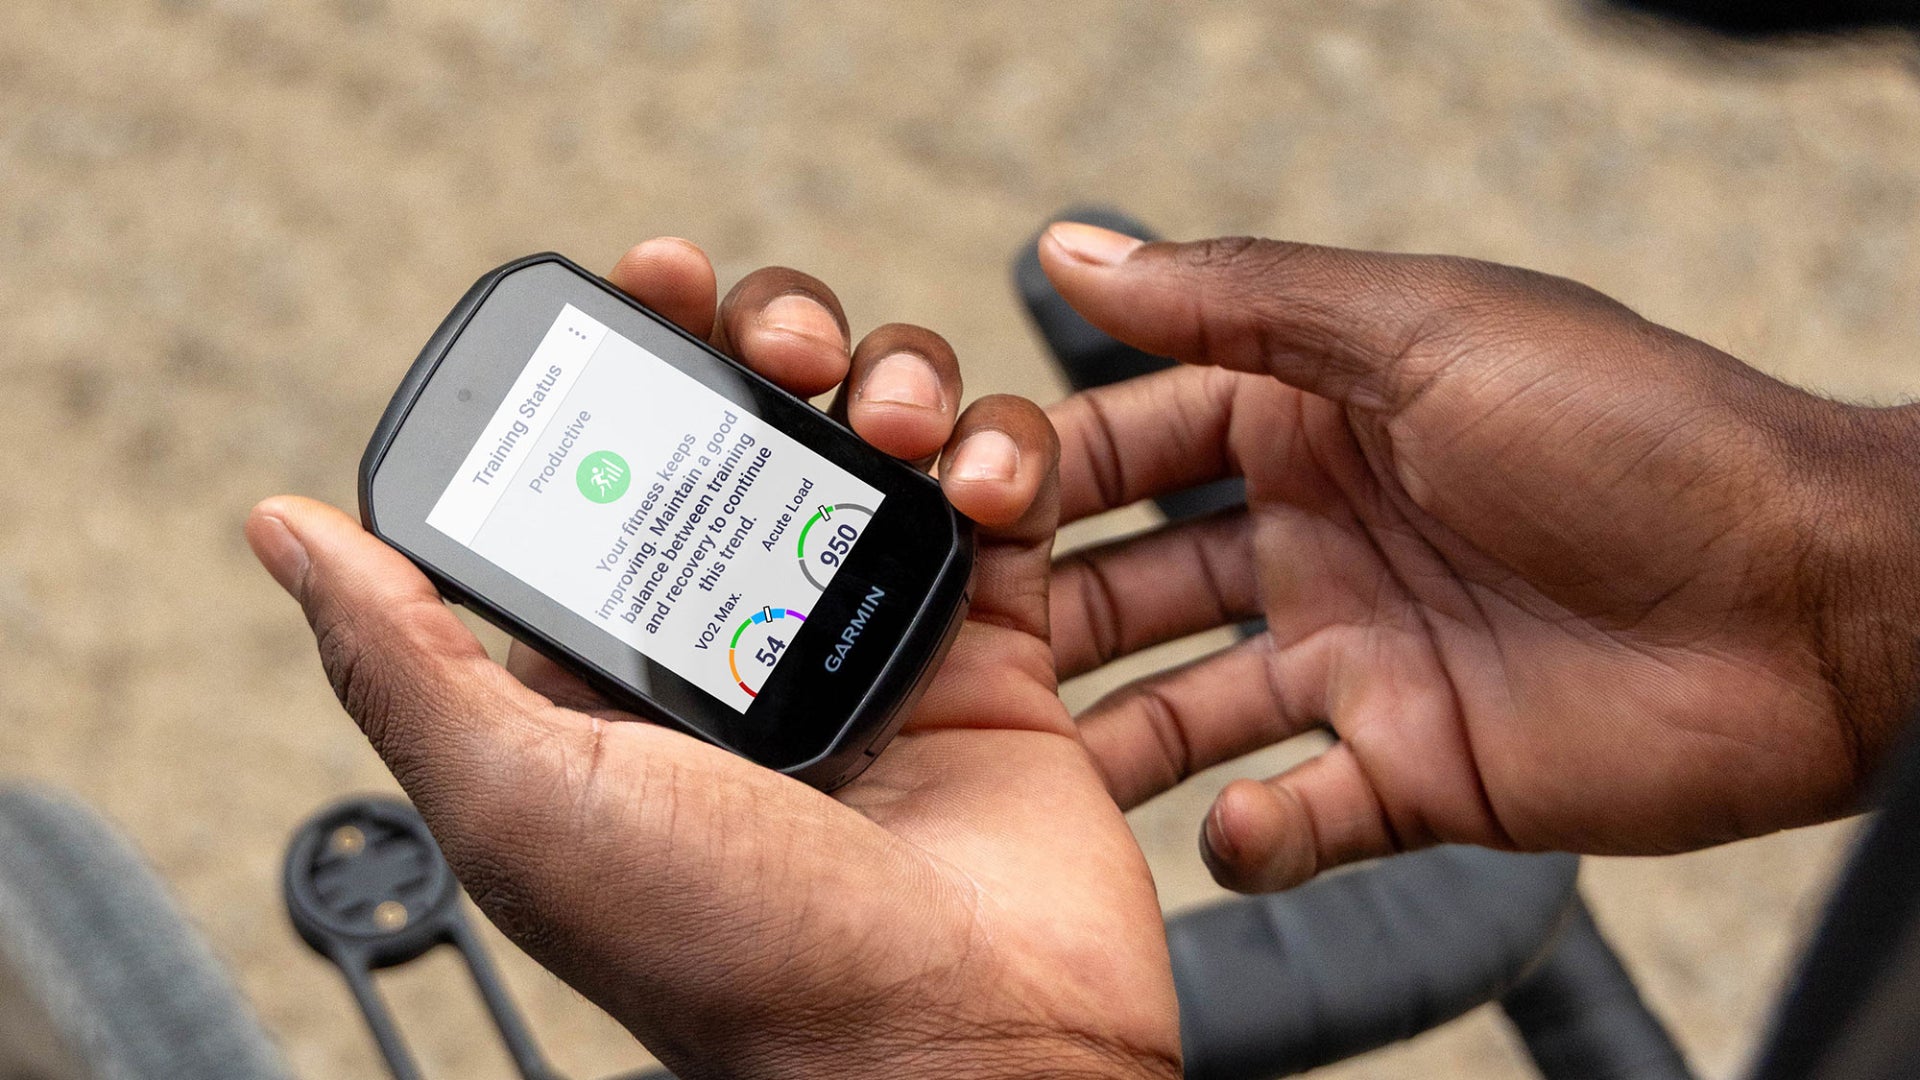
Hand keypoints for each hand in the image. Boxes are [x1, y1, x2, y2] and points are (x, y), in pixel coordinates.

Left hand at [248, 240, 1179, 1079]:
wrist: (956, 1043)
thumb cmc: (732, 952)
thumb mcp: (520, 798)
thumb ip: (403, 655)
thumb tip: (285, 526)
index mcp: (620, 664)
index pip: (610, 465)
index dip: (627, 358)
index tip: (649, 284)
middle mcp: (747, 632)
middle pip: (758, 416)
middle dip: (772, 339)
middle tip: (781, 349)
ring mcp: (872, 627)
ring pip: (885, 429)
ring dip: (894, 378)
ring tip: (890, 424)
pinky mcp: (994, 639)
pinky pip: (1005, 489)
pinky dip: (1000, 453)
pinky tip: (978, 491)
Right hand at [1039, 224, 1919, 890]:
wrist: (1812, 605)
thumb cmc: (1637, 436)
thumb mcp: (1421, 331)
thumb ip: (1239, 302)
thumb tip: (1072, 250)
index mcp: (1316, 420)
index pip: (1137, 443)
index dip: (1044, 472)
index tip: (955, 501)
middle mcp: (1325, 537)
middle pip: (1142, 582)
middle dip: (1053, 613)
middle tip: (962, 652)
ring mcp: (1367, 655)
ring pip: (1194, 705)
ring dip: (1116, 738)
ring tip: (1039, 769)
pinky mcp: (1418, 767)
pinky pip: (1304, 814)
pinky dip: (1255, 832)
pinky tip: (1236, 825)